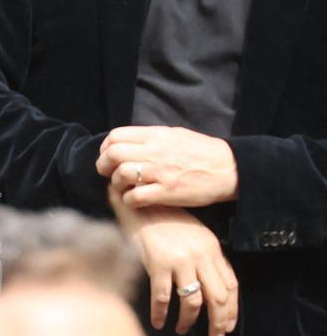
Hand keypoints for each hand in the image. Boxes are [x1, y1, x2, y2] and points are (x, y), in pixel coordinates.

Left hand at [96, 126, 238, 207]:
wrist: (231, 168)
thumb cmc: (202, 152)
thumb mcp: (175, 135)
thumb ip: (150, 138)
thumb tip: (127, 143)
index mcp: (157, 136)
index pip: (115, 136)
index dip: (105, 148)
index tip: (108, 158)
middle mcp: (156, 151)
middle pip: (113, 154)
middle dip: (104, 166)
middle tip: (109, 174)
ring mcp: (161, 172)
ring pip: (122, 174)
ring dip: (116, 183)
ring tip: (124, 187)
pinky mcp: (168, 192)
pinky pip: (135, 197)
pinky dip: (129, 200)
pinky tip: (135, 200)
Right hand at [109, 188, 237, 335]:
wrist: (141, 205)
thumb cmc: (164, 220)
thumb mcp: (194, 235)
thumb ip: (205, 257)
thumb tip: (210, 286)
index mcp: (212, 248)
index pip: (231, 285)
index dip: (231, 310)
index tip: (227, 326)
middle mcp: (200, 256)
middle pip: (217, 297)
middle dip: (218, 323)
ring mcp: (179, 261)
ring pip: (192, 300)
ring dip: (189, 321)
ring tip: (183, 330)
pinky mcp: (158, 264)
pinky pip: (163, 297)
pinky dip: (161, 313)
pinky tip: (159, 323)